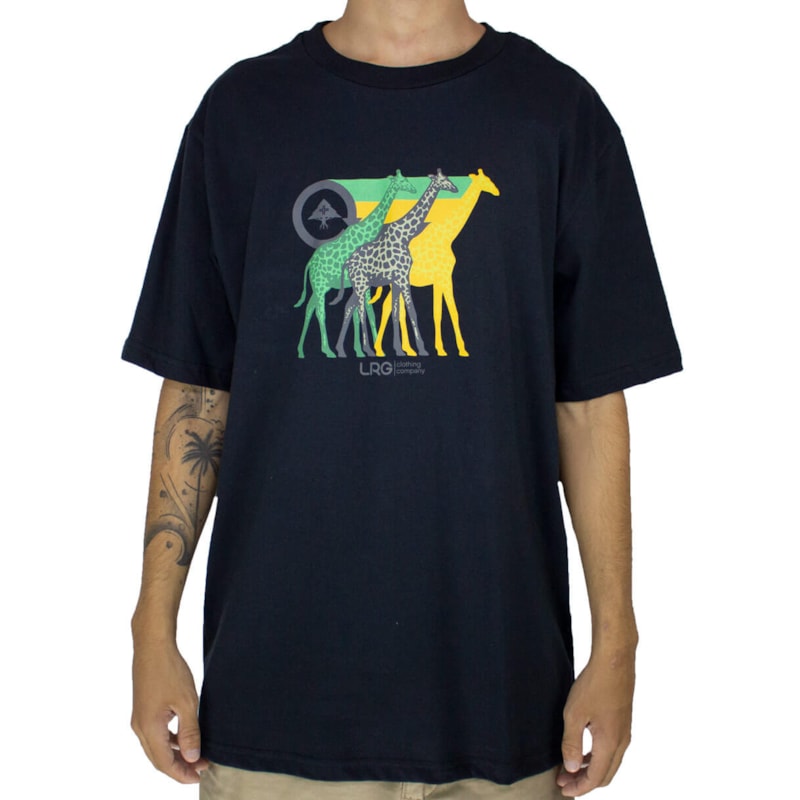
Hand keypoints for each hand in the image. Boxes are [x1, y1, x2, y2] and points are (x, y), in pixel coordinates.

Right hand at [131, 638, 208, 782]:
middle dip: (180, 767)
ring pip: (157, 747)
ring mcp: (140, 718)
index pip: (165, 763)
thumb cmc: (170, 671)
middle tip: (202, 769)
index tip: (199, 778)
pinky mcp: (143, 709)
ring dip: (176, 754)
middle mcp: (140, 727)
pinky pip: (156, 734)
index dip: (182, 774)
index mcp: (149, 729)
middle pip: (158, 758)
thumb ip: (190, 732)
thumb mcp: (187, 702)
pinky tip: (185, 737)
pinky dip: (170, 740)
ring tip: (197, 755)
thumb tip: (192, 758)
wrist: (153, 646)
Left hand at [557, 647, 634, 796]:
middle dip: (584, 781)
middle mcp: (622, 741)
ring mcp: (625, 731)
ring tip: (570, 767)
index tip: (563, 789)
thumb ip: (572, 743)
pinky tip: (584, 750)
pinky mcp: (623, 721)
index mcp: (610, 743)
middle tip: (564, 781)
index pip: (596, 778)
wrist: (614, 661)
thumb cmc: (594, 685)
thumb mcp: (574, 714)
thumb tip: (571, 769)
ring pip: (610, 762)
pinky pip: (612, 749)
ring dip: (591, 769)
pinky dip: (598, 757)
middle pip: (606, 774)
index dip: (579, 787)